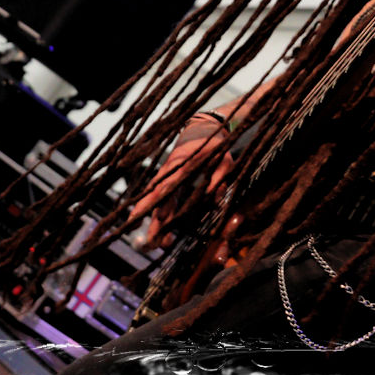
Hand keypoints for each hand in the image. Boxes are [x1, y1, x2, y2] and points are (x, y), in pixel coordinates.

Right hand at [129, 127, 234, 247]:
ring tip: (153, 244)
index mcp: (182, 166)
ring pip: (155, 201)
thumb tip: (215, 197)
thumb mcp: (224, 159)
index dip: (157, 203)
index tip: (150, 217)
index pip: (166, 187)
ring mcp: (166, 176)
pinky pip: (157, 198)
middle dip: (152, 221)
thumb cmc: (215, 145)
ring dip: (153, 221)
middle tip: (150, 244)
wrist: (202, 129)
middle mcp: (169, 172)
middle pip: (157, 198)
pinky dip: (152, 211)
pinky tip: (151, 227)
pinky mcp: (167, 180)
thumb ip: (219, 177)